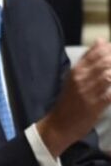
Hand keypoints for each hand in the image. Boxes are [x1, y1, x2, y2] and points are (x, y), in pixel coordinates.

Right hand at [37, 39, 110, 157]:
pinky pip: (110, 94)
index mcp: (76, 70)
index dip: (109, 50)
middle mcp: (81, 78)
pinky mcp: (94, 106)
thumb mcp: (74, 77)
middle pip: (105, 62)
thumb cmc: (69, 100)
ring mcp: (87, 92)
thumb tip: (101, 40)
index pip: (97, 52)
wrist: (59, 124)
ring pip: (108, 76)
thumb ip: (88, 60)